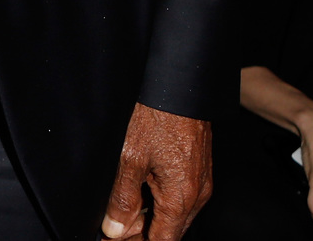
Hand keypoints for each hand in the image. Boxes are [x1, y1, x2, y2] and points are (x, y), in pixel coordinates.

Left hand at [100, 103, 211, 240]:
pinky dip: (158, 203)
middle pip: (168, 232)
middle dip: (140, 234)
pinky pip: (179, 199)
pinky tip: (137, 195)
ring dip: (148, 219)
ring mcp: (200, 184)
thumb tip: (115, 228)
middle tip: (112, 228)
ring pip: (173, 216)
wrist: (180, 86)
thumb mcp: (129, 158)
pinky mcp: (198, 172)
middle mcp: (197, 196)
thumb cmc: (157, 116)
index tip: (114, 239)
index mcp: (181, 198)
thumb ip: (123, 198)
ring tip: (120, 213)